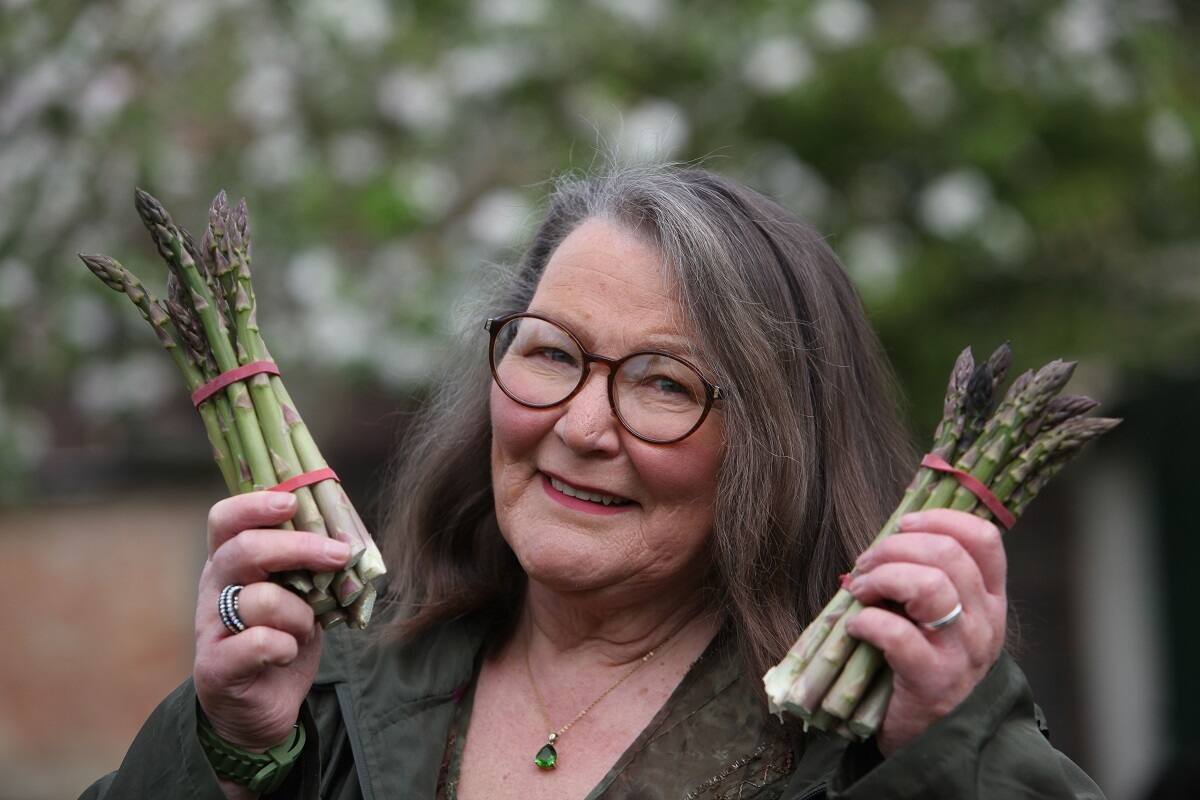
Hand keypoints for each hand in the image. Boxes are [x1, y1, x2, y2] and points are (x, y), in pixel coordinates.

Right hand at [193, 492, 351, 750]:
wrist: (259, 706)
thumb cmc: (283, 636)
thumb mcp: (300, 592)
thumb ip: (310, 563)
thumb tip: (348, 533)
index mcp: (230, 562)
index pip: (225, 519)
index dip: (255, 504)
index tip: (292, 503)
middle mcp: (214, 588)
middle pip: (245, 550)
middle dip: (300, 549)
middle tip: (339, 555)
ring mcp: (210, 627)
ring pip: (261, 600)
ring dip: (300, 613)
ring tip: (306, 628)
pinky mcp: (216, 666)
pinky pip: (258, 643)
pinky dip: (285, 647)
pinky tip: (287, 653)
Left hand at [845, 508, 1006, 755]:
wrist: (934, 742)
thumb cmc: (928, 668)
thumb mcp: (943, 621)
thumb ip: (928, 580)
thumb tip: (887, 539)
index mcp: (990, 600)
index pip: (984, 539)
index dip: (941, 519)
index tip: (904, 525)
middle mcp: (983, 622)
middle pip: (948, 554)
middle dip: (895, 547)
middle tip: (866, 564)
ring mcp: (961, 652)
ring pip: (930, 586)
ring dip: (882, 577)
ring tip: (859, 590)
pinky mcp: (932, 680)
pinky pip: (897, 633)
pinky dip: (867, 620)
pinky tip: (855, 627)